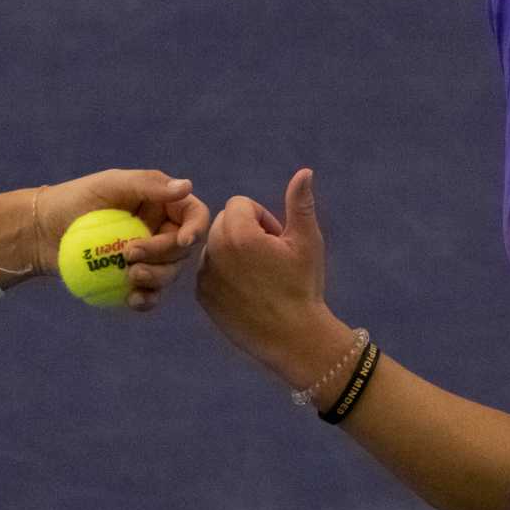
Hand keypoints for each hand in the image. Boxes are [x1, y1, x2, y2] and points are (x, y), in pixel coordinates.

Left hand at [39, 169, 210, 312]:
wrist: (42, 232)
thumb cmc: (75, 199)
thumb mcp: (111, 184)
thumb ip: (148, 185)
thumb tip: (186, 186)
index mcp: (163, 204)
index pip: (194, 215)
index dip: (196, 228)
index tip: (183, 241)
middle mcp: (161, 231)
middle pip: (182, 250)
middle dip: (163, 255)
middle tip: (130, 253)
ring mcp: (148, 258)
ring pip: (169, 274)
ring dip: (156, 278)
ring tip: (130, 275)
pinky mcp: (132, 281)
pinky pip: (150, 294)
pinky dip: (146, 299)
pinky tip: (133, 300)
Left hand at [196, 168, 350, 385]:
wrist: (293, 337)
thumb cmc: (304, 286)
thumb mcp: (307, 241)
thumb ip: (299, 203)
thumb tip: (304, 171)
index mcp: (239, 233)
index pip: (240, 205)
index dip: (262, 218)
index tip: (277, 240)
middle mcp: (215, 251)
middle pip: (224, 222)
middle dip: (245, 231)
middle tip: (270, 257)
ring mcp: (205, 275)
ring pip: (215, 246)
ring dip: (233, 252)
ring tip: (259, 275)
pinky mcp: (203, 295)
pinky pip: (209, 270)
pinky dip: (225, 273)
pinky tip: (248, 291)